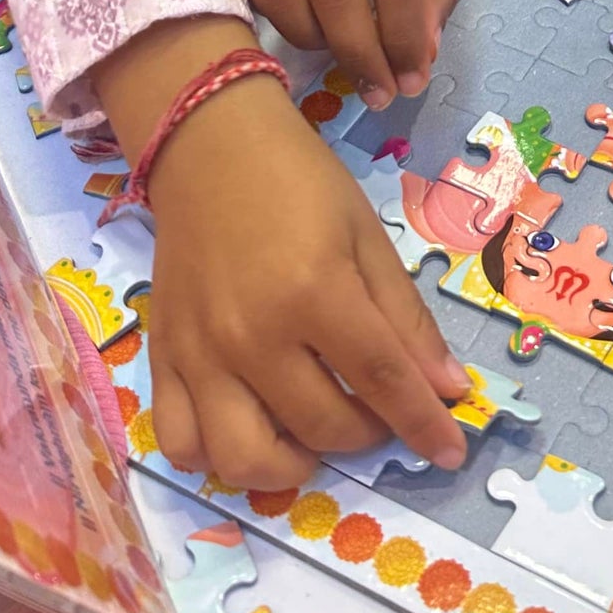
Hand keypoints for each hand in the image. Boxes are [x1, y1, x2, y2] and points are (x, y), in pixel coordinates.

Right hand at [97, 26, 468, 487]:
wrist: (208, 145)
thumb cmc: (299, 182)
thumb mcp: (367, 236)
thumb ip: (406, 317)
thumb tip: (447, 388)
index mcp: (315, 292)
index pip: (382, 381)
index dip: (424, 424)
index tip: (451, 452)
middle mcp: (253, 336)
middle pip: (322, 426)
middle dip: (367, 433)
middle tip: (377, 411)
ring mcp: (200, 354)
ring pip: (243, 460)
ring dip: (291, 467)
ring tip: (312, 437)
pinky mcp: (161, 358)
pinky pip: (178, 443)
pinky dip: (214, 459)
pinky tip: (248, 431)